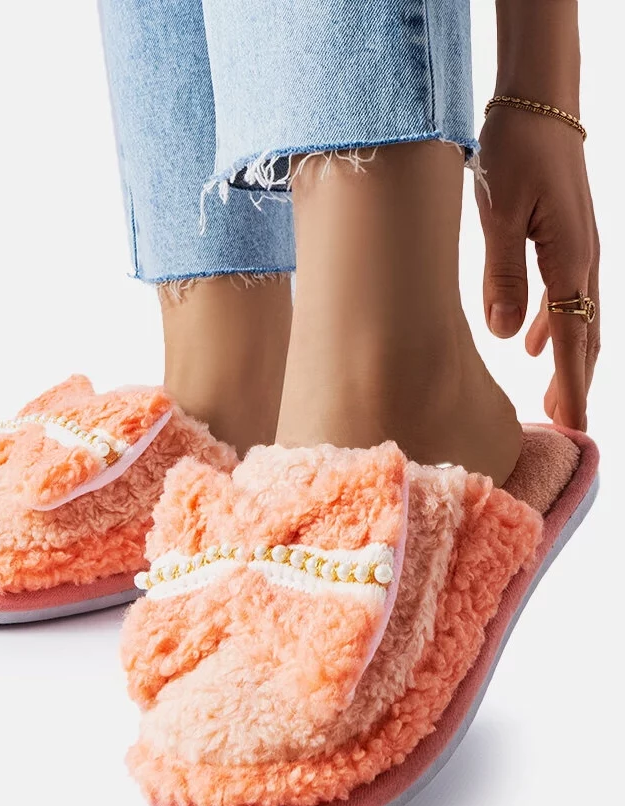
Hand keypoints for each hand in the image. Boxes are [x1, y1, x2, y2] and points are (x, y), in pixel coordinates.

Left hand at [475, 108, 599, 429]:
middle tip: (565, 424)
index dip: (571, 385)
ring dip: (566, 358)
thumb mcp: (499, 216)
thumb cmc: (516, 153)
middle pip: (582, 334)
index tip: (572, 425)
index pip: (572, 338)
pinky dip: (551, 324)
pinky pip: (563, 294)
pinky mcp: (565, 239)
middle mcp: (582, 260)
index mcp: (569, 261)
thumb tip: (506, 335)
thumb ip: (503, 276)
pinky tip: (530, 342)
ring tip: (554, 396)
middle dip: (575, 381)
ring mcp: (578, 249)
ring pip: (575, 318)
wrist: (539, 103)